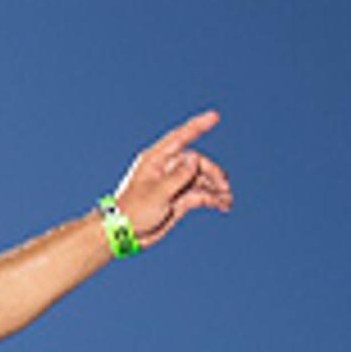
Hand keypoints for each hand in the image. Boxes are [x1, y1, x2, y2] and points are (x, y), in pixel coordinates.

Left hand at [112, 110, 234, 246]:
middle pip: (196, 162)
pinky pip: (200, 195)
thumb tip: (194, 159)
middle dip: (212, 172)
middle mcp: (166, 169)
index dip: (198, 126)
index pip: (180, 137)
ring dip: (215, 187)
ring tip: (227, 199)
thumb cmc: (132, 211)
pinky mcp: (178, 200)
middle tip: (224, 185)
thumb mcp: (156, 193)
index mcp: (156, 160)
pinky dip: (212, 199)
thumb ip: (177, 176)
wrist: (123, 235)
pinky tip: (223, 205)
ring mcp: (173, 185)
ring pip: (200, 180)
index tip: (215, 116)